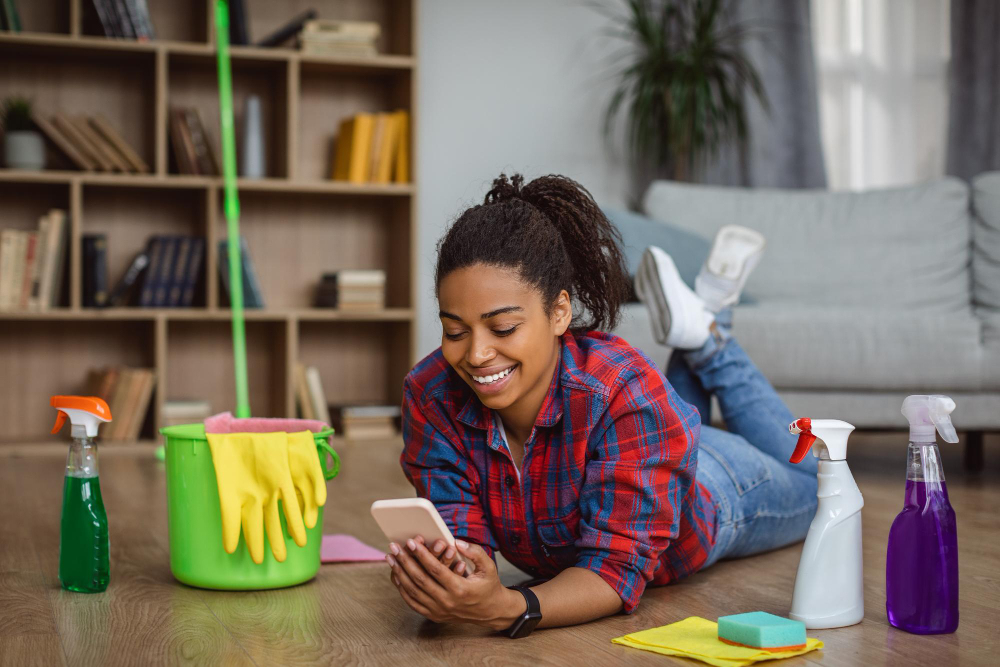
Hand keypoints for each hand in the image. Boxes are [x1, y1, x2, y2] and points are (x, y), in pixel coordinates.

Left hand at [387, 539, 525, 629]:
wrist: (490, 611)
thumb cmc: (488, 585)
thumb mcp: (488, 567)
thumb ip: (474, 552)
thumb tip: (456, 542)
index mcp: (460, 589)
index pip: (435, 570)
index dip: (422, 555)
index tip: (411, 542)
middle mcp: (447, 602)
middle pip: (420, 580)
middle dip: (405, 561)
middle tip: (394, 547)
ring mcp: (439, 611)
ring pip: (413, 592)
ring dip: (399, 573)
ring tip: (390, 558)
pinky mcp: (434, 615)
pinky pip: (413, 603)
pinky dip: (402, 589)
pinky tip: (396, 575)